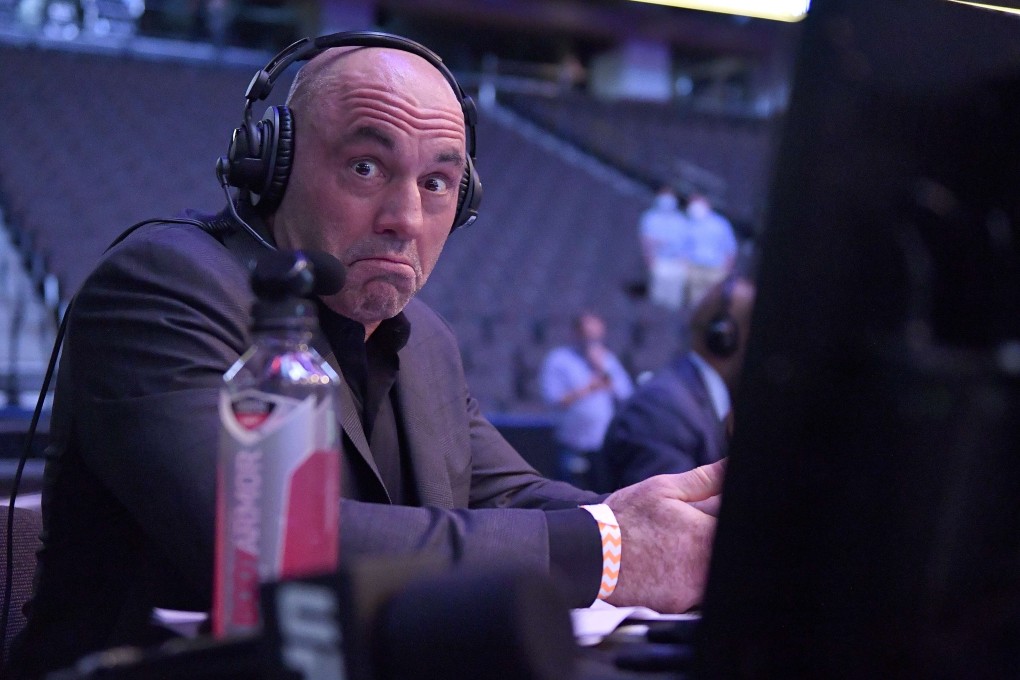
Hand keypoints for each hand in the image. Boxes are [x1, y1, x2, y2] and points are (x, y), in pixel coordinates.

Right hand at [603, 460, 724, 612]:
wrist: (591, 555)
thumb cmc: (625, 519)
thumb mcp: (663, 488)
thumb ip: (705, 479)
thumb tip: (731, 466)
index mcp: (706, 535)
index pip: (735, 523)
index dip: (719, 516)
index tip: (702, 515)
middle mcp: (704, 568)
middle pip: (722, 549)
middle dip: (707, 537)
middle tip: (682, 531)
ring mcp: (691, 591)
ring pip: (708, 572)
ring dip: (697, 560)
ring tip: (670, 548)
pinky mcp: (677, 606)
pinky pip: (690, 592)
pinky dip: (681, 579)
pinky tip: (662, 567)